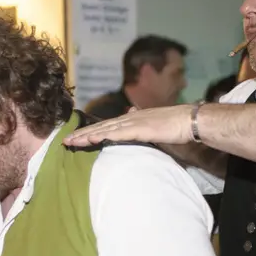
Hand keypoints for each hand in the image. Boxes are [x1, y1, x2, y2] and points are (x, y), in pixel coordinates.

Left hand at [65, 104, 194, 146]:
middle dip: (82, 134)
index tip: (77, 138)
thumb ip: (141, 122)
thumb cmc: (176, 125)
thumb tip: (131, 113)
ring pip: (105, 129)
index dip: (91, 131)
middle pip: (101, 126)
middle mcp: (130, 117)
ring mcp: (134, 122)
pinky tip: (91, 139)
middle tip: (65, 141)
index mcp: (132, 118)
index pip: (108, 125)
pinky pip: (117, 133)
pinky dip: (103, 135)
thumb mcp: (154, 125)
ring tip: (71, 141)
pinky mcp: (140, 129)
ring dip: (87, 135)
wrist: (189, 120)